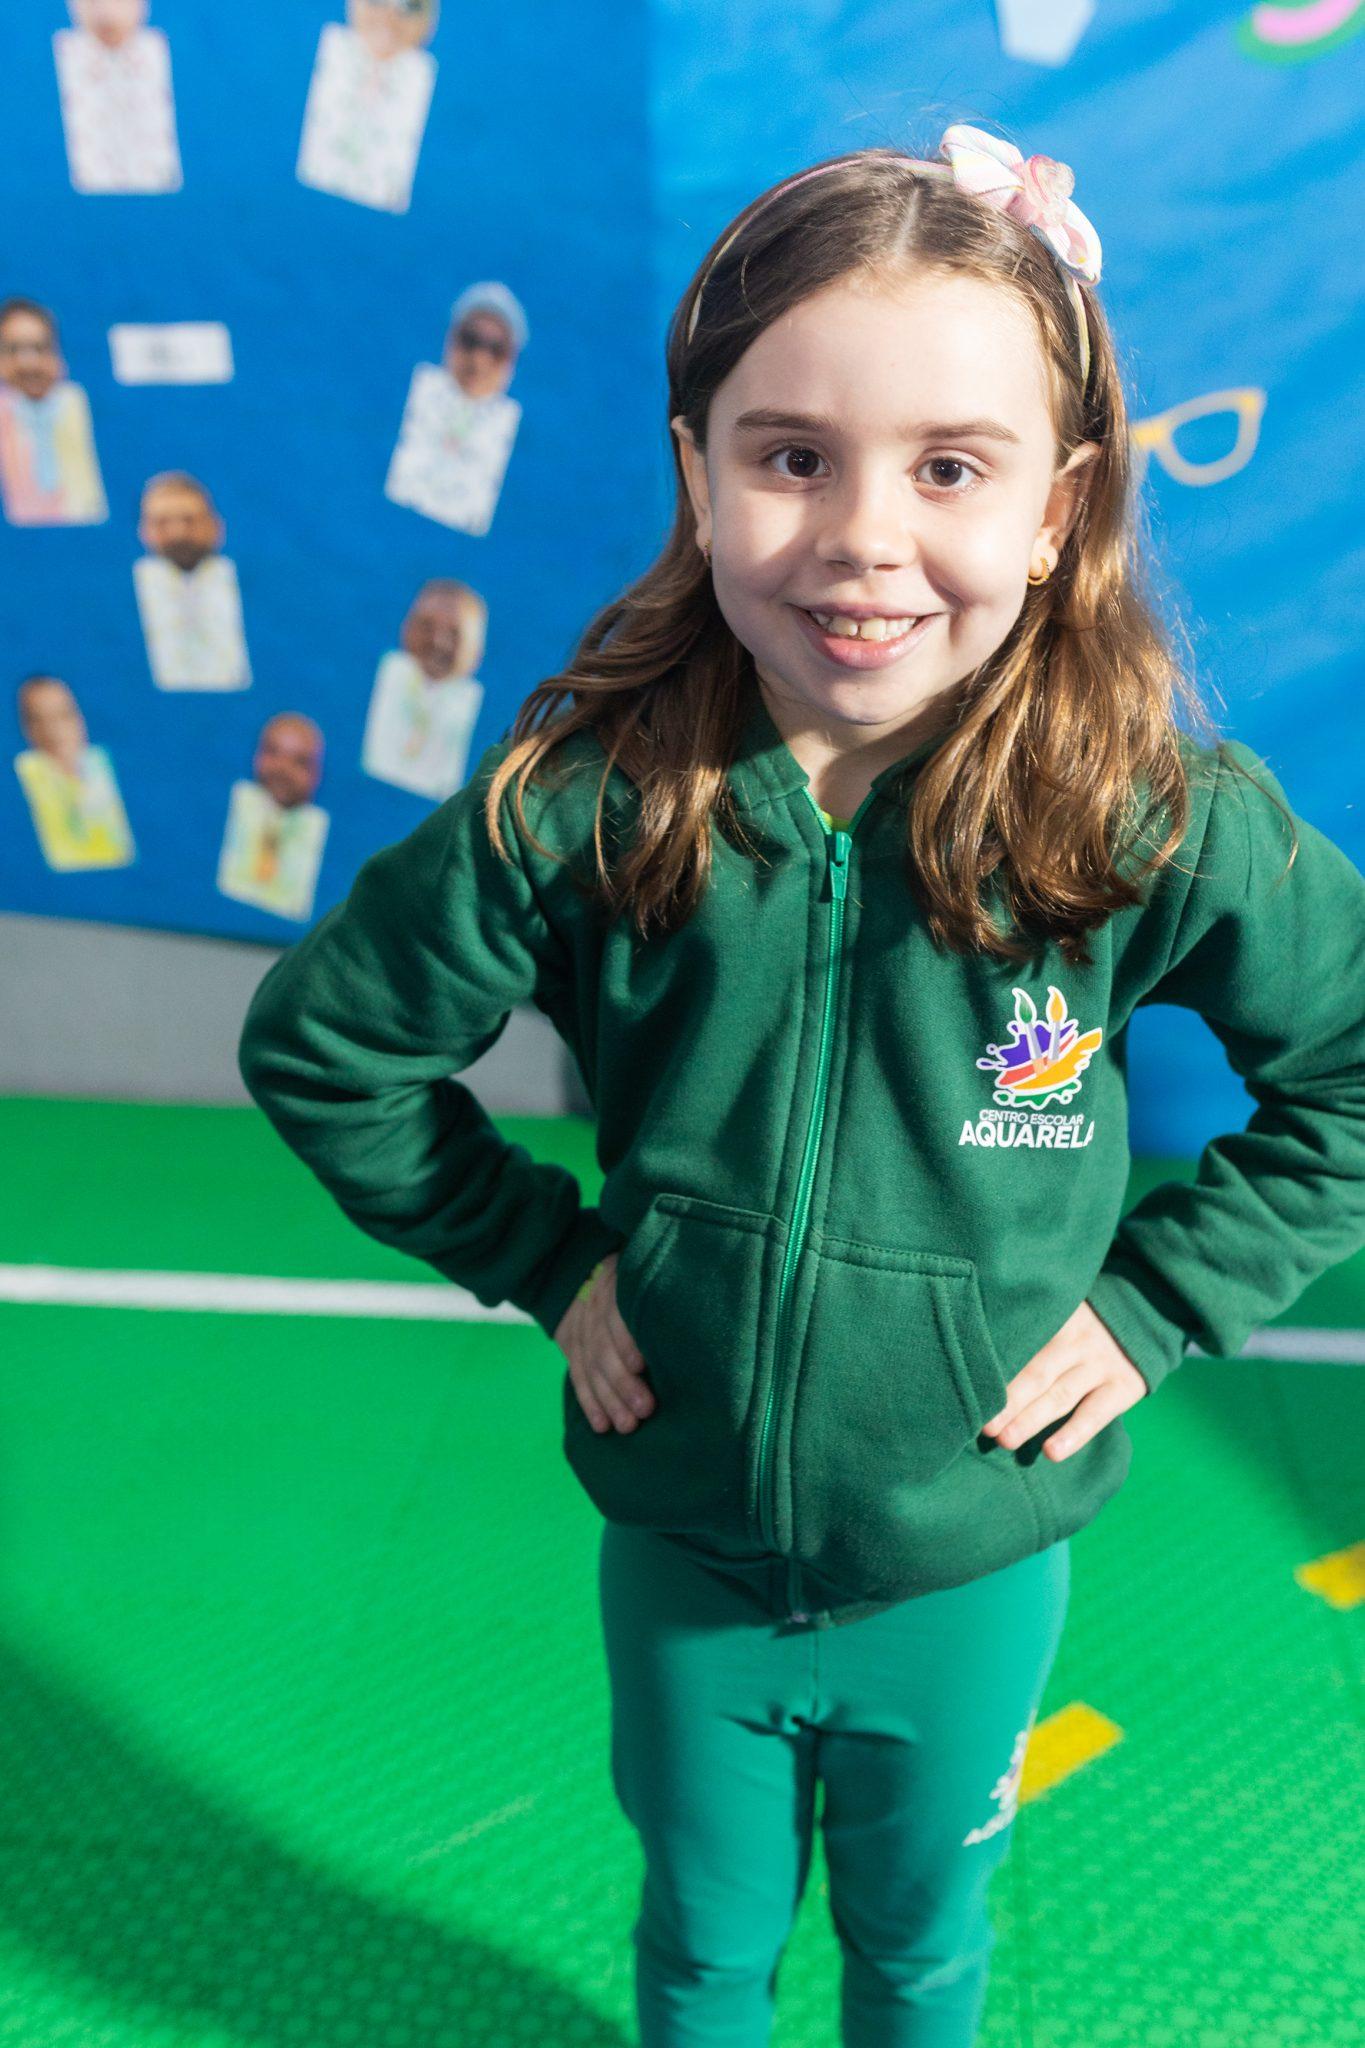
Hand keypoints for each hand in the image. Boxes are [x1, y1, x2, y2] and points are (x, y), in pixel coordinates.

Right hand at [553, 1251, 656, 1434]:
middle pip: (603, 1349)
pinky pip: (578, 1378)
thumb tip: (697, 1318)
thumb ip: (660, 1292)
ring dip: (608, 1400)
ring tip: (627, 1425)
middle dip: (623, 1383)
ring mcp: (579, 1329)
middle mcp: (593, 1308)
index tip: (640, 1365)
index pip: (615, 1315)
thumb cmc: (634, 1274)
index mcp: (614, 1285)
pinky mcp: (571, 1347)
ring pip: (591, 1369)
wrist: (581, 1263)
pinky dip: (589, 1403)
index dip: (625, 1341)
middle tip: (645, 1409)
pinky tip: (602, 1425)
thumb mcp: (642, 1270)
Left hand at [979, 1301, 1147, 1461]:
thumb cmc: (1081, 1323)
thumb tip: (977, 1350)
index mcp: (1057, 1316)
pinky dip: (1073, 1435)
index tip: (970, 1386)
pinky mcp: (1123, 1387)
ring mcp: (1101, 1363)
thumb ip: (1029, 1326)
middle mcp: (1079, 1338)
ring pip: (1060, 1396)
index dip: (994, 1367)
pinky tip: (1052, 1452)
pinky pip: (1095, 1414)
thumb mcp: (1059, 1311)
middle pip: (1036, 1373)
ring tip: (1005, 1440)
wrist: (1143, 1318)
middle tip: (983, 1425)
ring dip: (1031, 1420)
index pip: (1021, 1343)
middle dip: (1008, 1401)